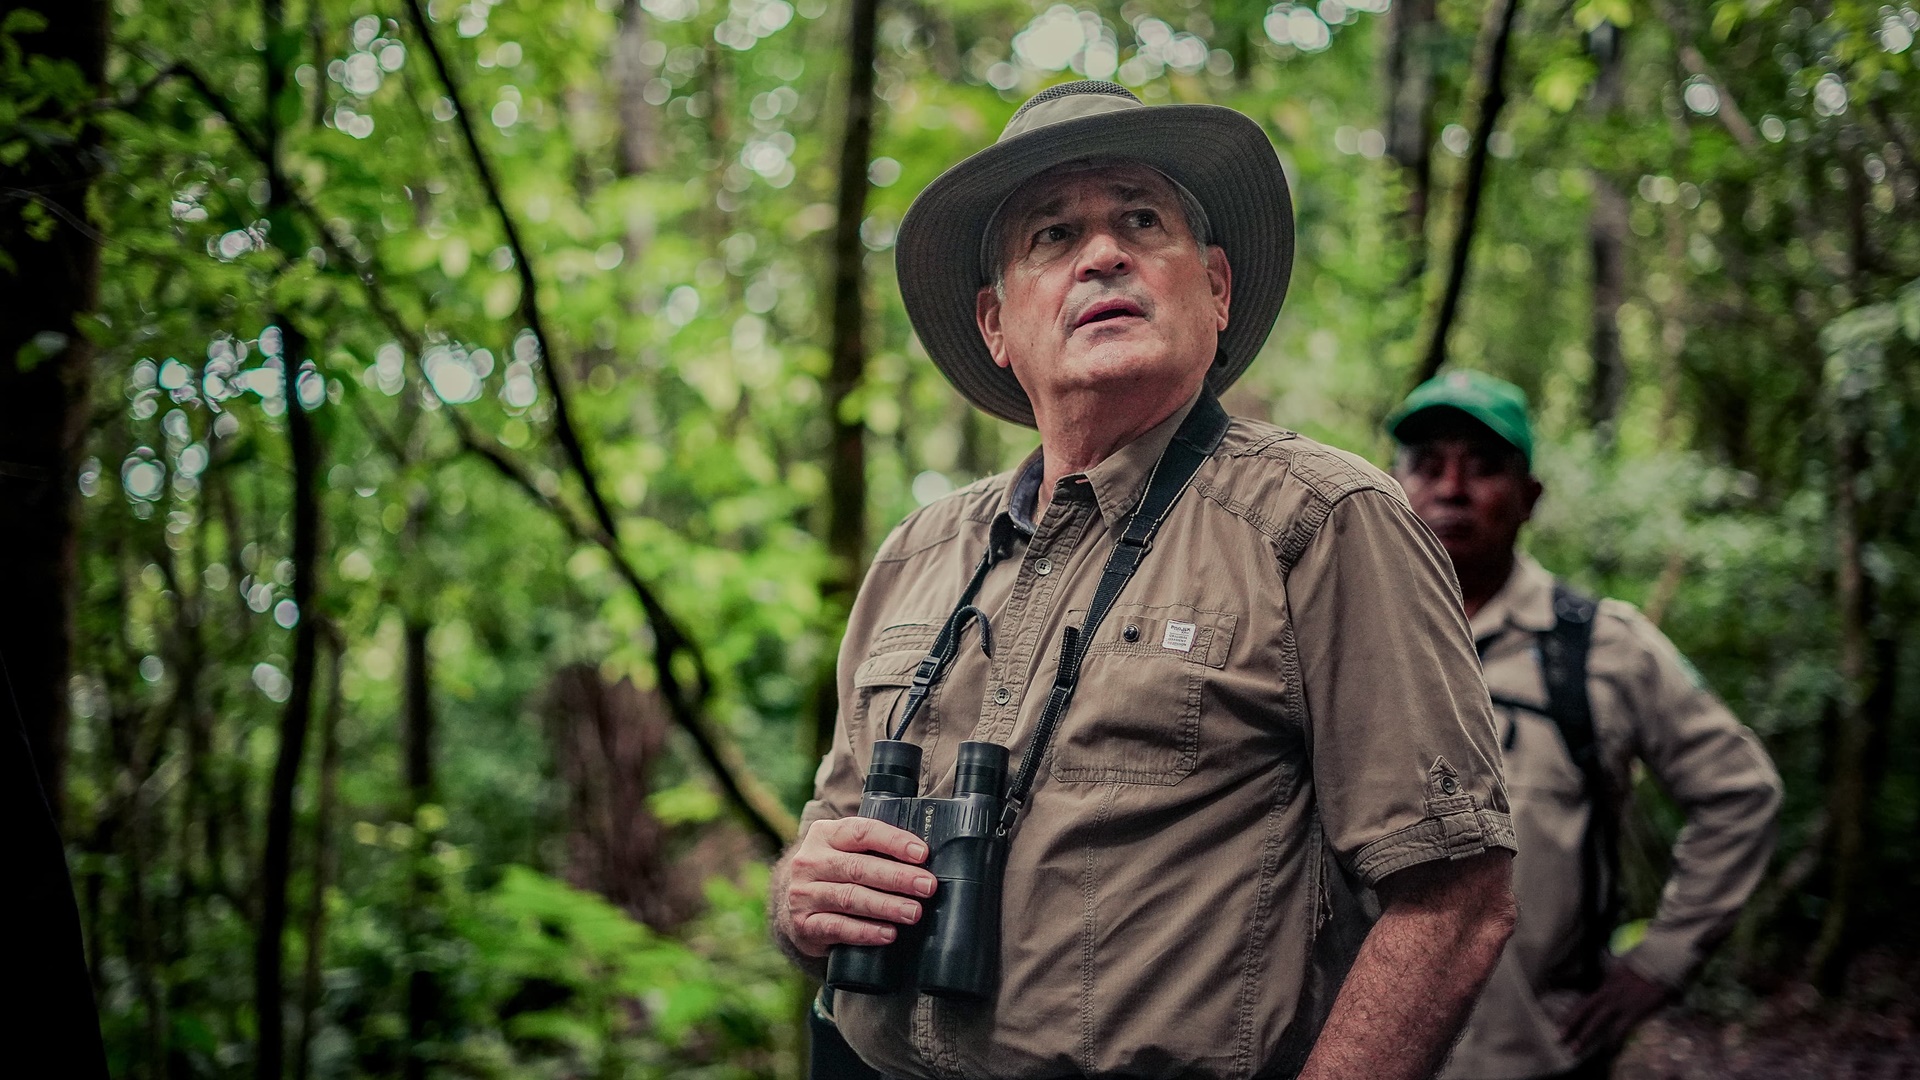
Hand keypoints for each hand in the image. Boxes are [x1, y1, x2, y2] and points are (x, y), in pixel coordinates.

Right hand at [777, 817, 937, 957]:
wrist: (795, 904)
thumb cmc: (837, 873)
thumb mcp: (848, 851)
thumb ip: (877, 849)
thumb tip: (925, 859)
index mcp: (825, 834)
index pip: (862, 832)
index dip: (894, 842)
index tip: (922, 854)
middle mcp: (809, 861)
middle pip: (858, 867)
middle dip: (897, 877)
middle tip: (927, 886)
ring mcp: (803, 894)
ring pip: (850, 898)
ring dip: (886, 906)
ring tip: (914, 912)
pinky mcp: (803, 924)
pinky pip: (838, 928)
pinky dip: (866, 931)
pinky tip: (888, 933)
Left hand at [1559, 962, 1670, 1057]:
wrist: (1664, 961)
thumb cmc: (1649, 966)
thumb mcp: (1627, 970)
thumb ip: (1619, 981)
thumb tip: (1617, 989)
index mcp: (1607, 984)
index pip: (1585, 1000)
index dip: (1572, 1012)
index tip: (1560, 1023)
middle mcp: (1609, 993)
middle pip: (1584, 1010)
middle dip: (1570, 1025)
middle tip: (1558, 1038)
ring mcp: (1620, 1002)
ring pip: (1596, 1021)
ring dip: (1584, 1036)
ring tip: (1575, 1050)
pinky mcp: (1634, 1010)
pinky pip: (1620, 1030)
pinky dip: (1614, 1042)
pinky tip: (1610, 1052)